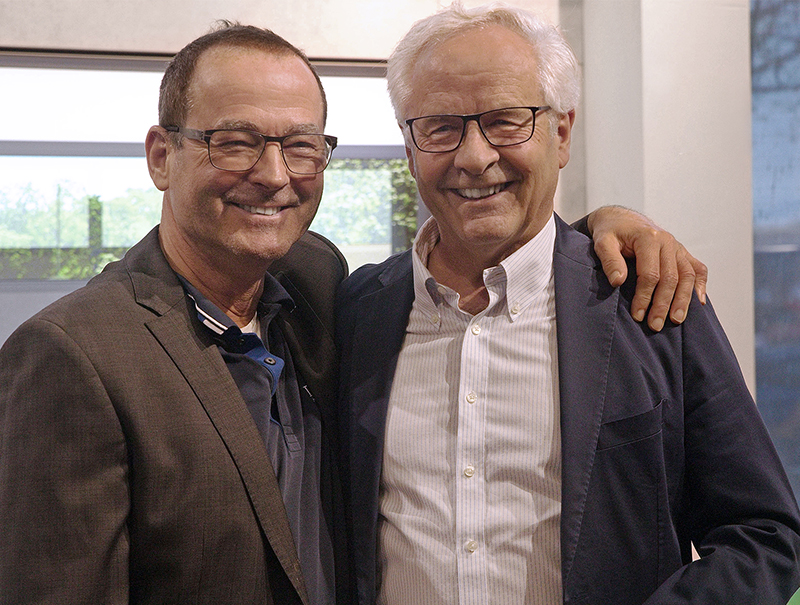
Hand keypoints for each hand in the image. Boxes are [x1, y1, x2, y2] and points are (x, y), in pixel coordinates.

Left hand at [586, 206, 707, 331]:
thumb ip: (609, 260)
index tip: (637, 315)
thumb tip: (618, 281)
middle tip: (654, 325)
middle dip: (663, 304)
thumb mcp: (602, 242)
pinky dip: (700, 285)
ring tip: (676, 320)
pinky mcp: (682, 252)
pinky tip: (698, 303)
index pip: (651, 273)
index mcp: (649, 237)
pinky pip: (697, 269)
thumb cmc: (611, 232)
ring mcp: (677, 247)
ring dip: (683, 300)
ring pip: (688, 275)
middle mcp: (667, 241)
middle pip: (672, 277)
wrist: (621, 219)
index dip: (645, 296)